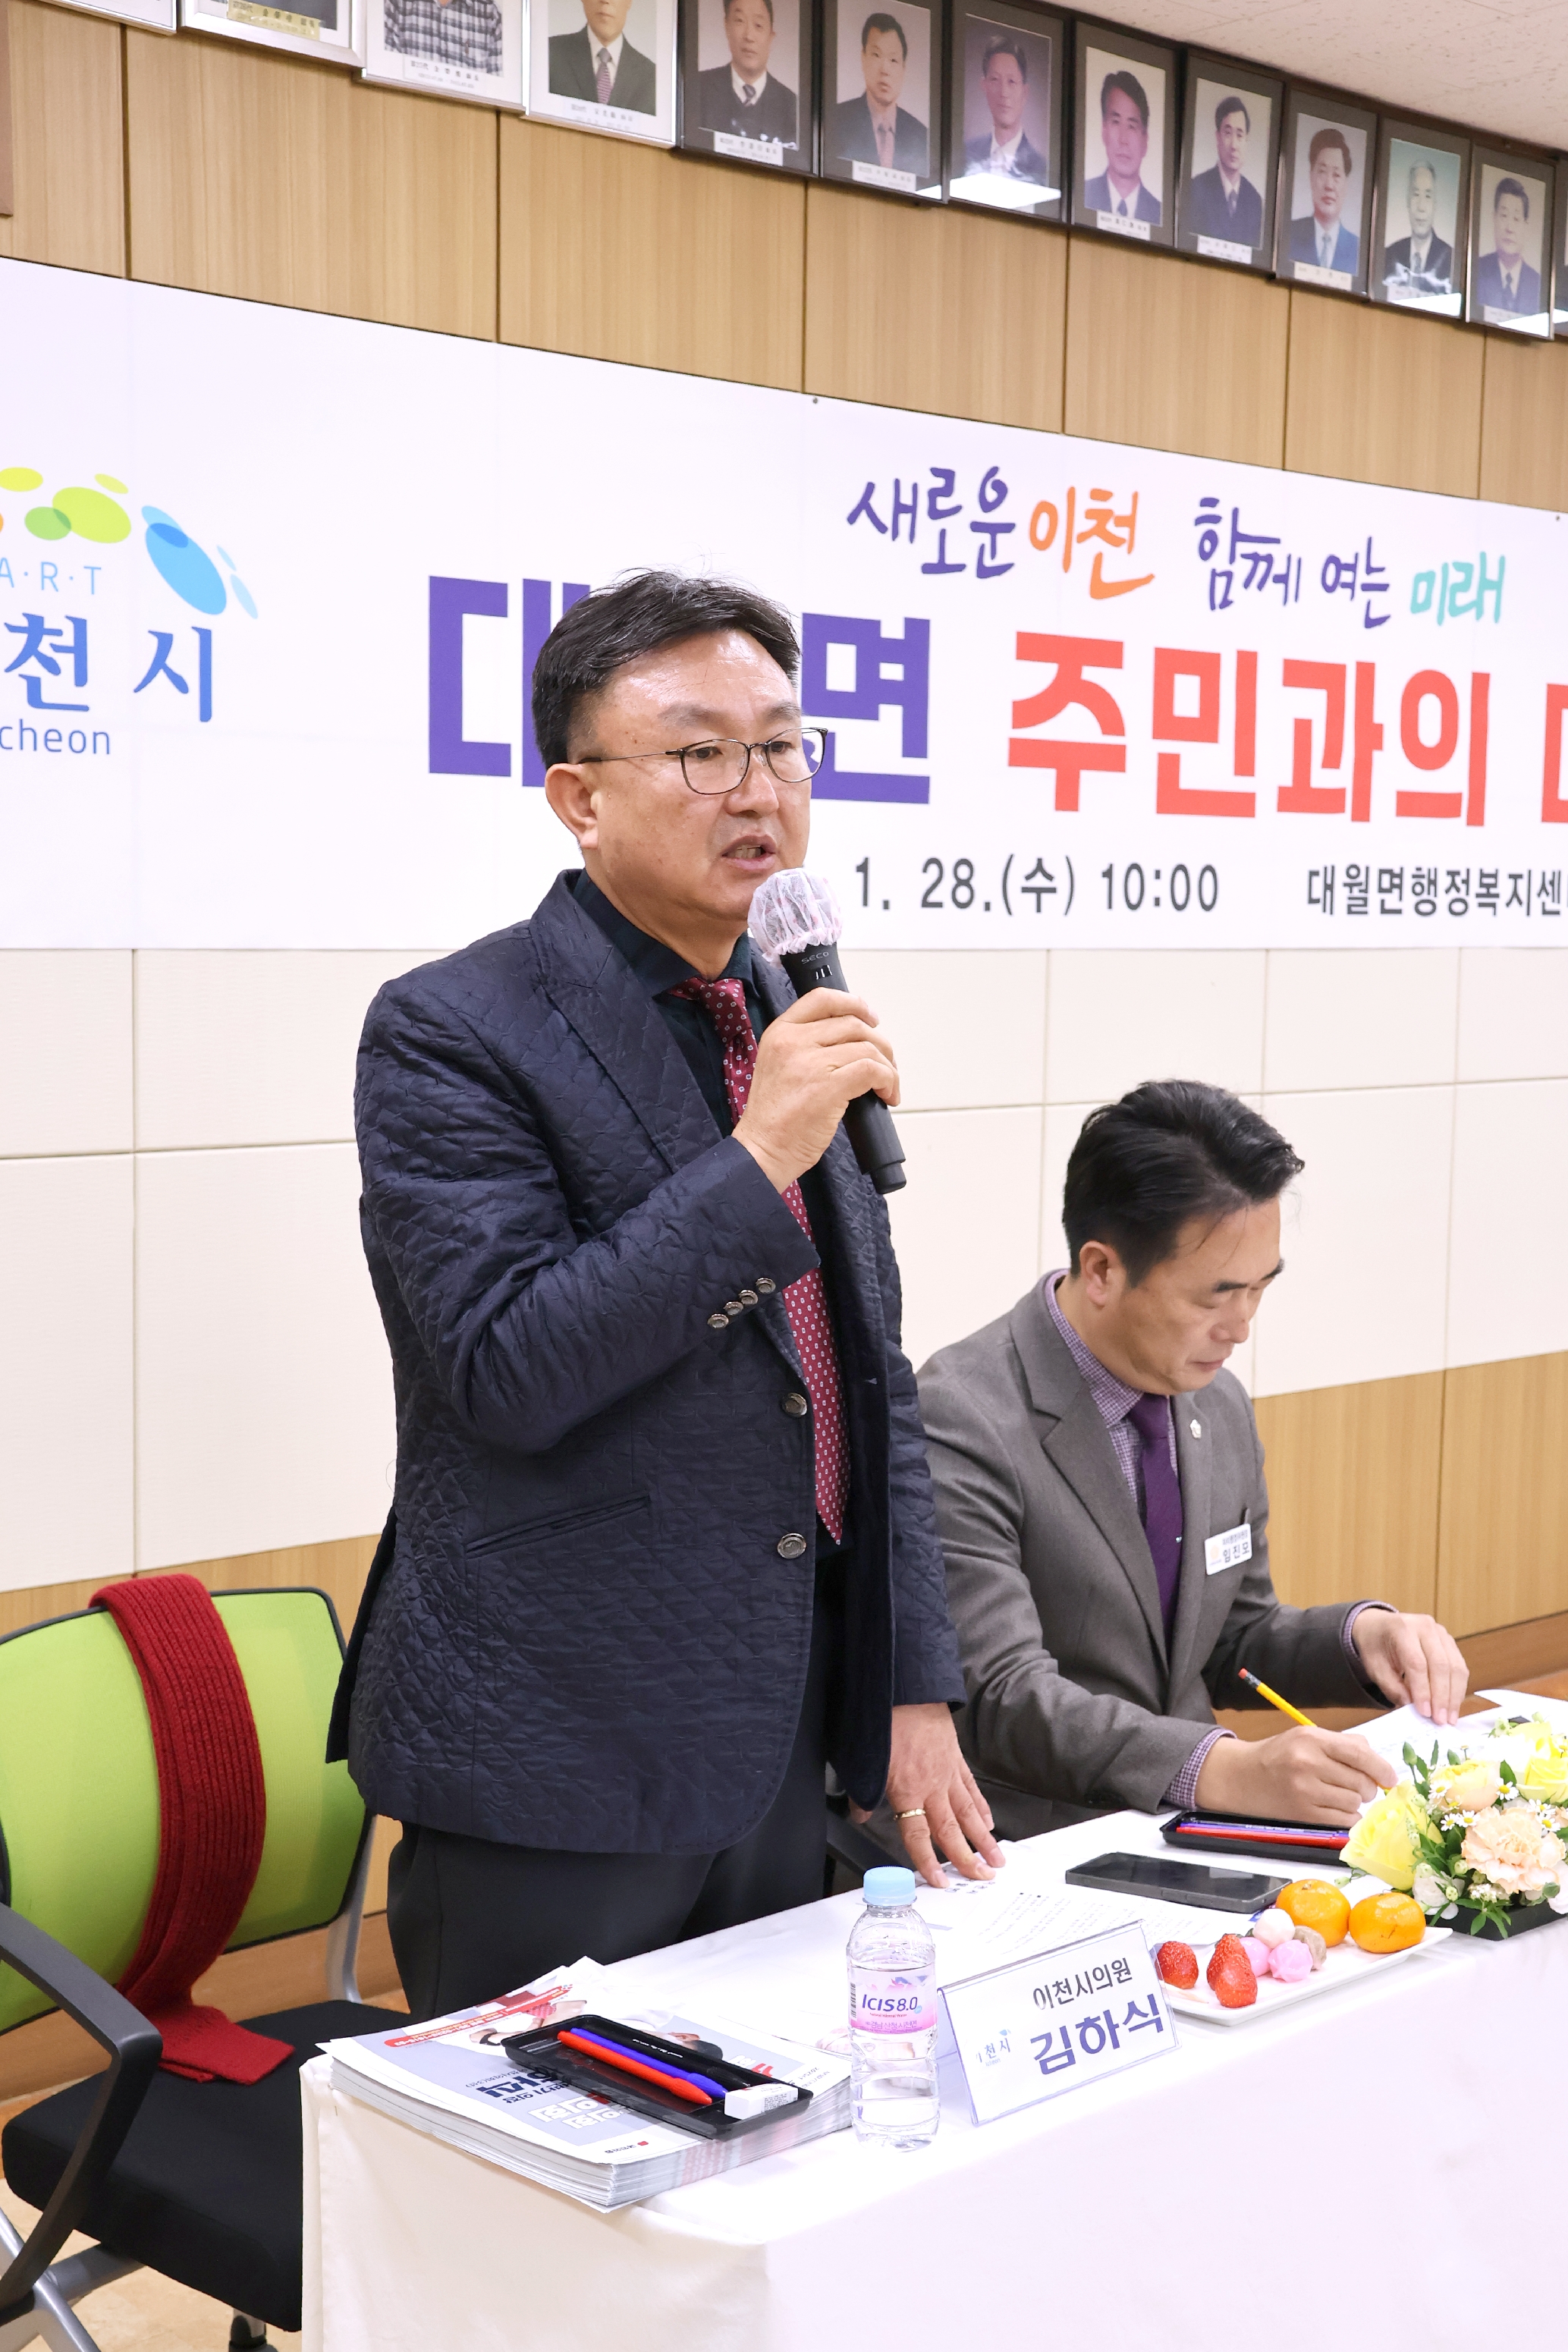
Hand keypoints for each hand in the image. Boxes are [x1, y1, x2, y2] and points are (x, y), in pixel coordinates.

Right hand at [732, 989, 898, 1191]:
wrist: (763, 1149)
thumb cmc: (774, 1117)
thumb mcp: (779, 1066)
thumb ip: (806, 1047)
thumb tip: (853, 1043)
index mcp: (780, 1032)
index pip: (822, 999)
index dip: (854, 1004)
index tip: (872, 1019)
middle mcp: (793, 1041)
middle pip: (853, 1024)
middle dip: (880, 1044)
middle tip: (887, 1065)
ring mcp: (810, 1062)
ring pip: (867, 1047)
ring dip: (888, 1066)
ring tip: (888, 1086)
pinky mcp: (827, 1086)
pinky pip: (872, 1071)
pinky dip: (889, 1081)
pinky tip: (887, 1095)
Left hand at [851, 1703, 1005, 1886]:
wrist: (906, 1687)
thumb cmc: (885, 1720)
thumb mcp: (864, 1758)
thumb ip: (864, 1791)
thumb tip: (859, 1813)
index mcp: (908, 1789)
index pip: (918, 1835)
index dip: (928, 1861)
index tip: (939, 1881)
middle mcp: (932, 1786)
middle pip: (951, 1830)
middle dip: (967, 1858)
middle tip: (982, 1878)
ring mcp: (948, 1773)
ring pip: (968, 1813)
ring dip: (983, 1839)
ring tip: (996, 1859)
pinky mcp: (956, 1759)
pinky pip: (971, 1788)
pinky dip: (981, 1807)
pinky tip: (987, 1822)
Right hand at [1195, 1724, 1396, 1825]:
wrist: (1241, 1777)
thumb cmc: (1278, 1755)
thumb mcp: (1306, 1737)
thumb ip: (1343, 1744)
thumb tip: (1378, 1762)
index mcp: (1311, 1739)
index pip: (1359, 1754)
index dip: (1382, 1768)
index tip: (1390, 1778)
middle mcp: (1308, 1763)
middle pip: (1361, 1781)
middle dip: (1367, 1787)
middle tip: (1358, 1786)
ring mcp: (1305, 1791)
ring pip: (1354, 1802)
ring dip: (1355, 1802)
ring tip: (1340, 1795)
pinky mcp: (1303, 1814)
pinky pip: (1343, 1820)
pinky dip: (1347, 1817)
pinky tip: (1336, 1809)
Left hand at [1352, 1607, 1468, 1726]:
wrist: (1379, 1626)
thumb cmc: (1376, 1647)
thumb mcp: (1375, 1668)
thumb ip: (1393, 1688)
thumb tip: (1413, 1709)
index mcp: (1402, 1628)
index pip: (1417, 1663)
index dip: (1423, 1690)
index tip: (1425, 1713)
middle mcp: (1425, 1626)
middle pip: (1440, 1664)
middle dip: (1442, 1696)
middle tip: (1441, 1720)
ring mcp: (1440, 1632)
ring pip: (1455, 1666)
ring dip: (1454, 1695)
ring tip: (1449, 1718)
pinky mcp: (1450, 1641)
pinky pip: (1459, 1666)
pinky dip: (1458, 1688)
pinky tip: (1453, 1705)